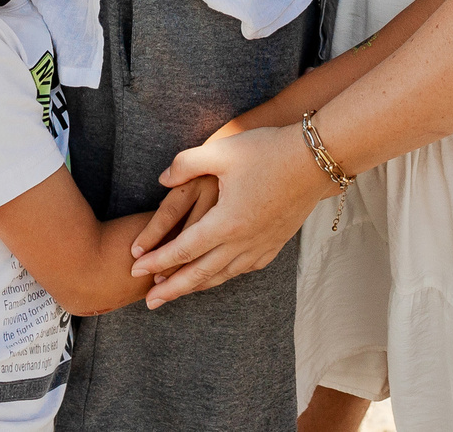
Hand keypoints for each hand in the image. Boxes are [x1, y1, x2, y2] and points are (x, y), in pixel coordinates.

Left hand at [128, 125, 328, 308]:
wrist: (316, 159)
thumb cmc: (268, 150)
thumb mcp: (222, 151)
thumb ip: (186, 164)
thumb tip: (163, 180)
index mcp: (225, 222)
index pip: (182, 249)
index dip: (157, 260)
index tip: (135, 269)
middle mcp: (243, 241)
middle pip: (200, 273)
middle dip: (171, 289)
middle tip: (149, 302)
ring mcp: (261, 245)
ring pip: (223, 275)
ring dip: (197, 286)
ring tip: (178, 293)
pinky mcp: (276, 243)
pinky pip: (244, 268)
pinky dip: (225, 276)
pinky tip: (220, 275)